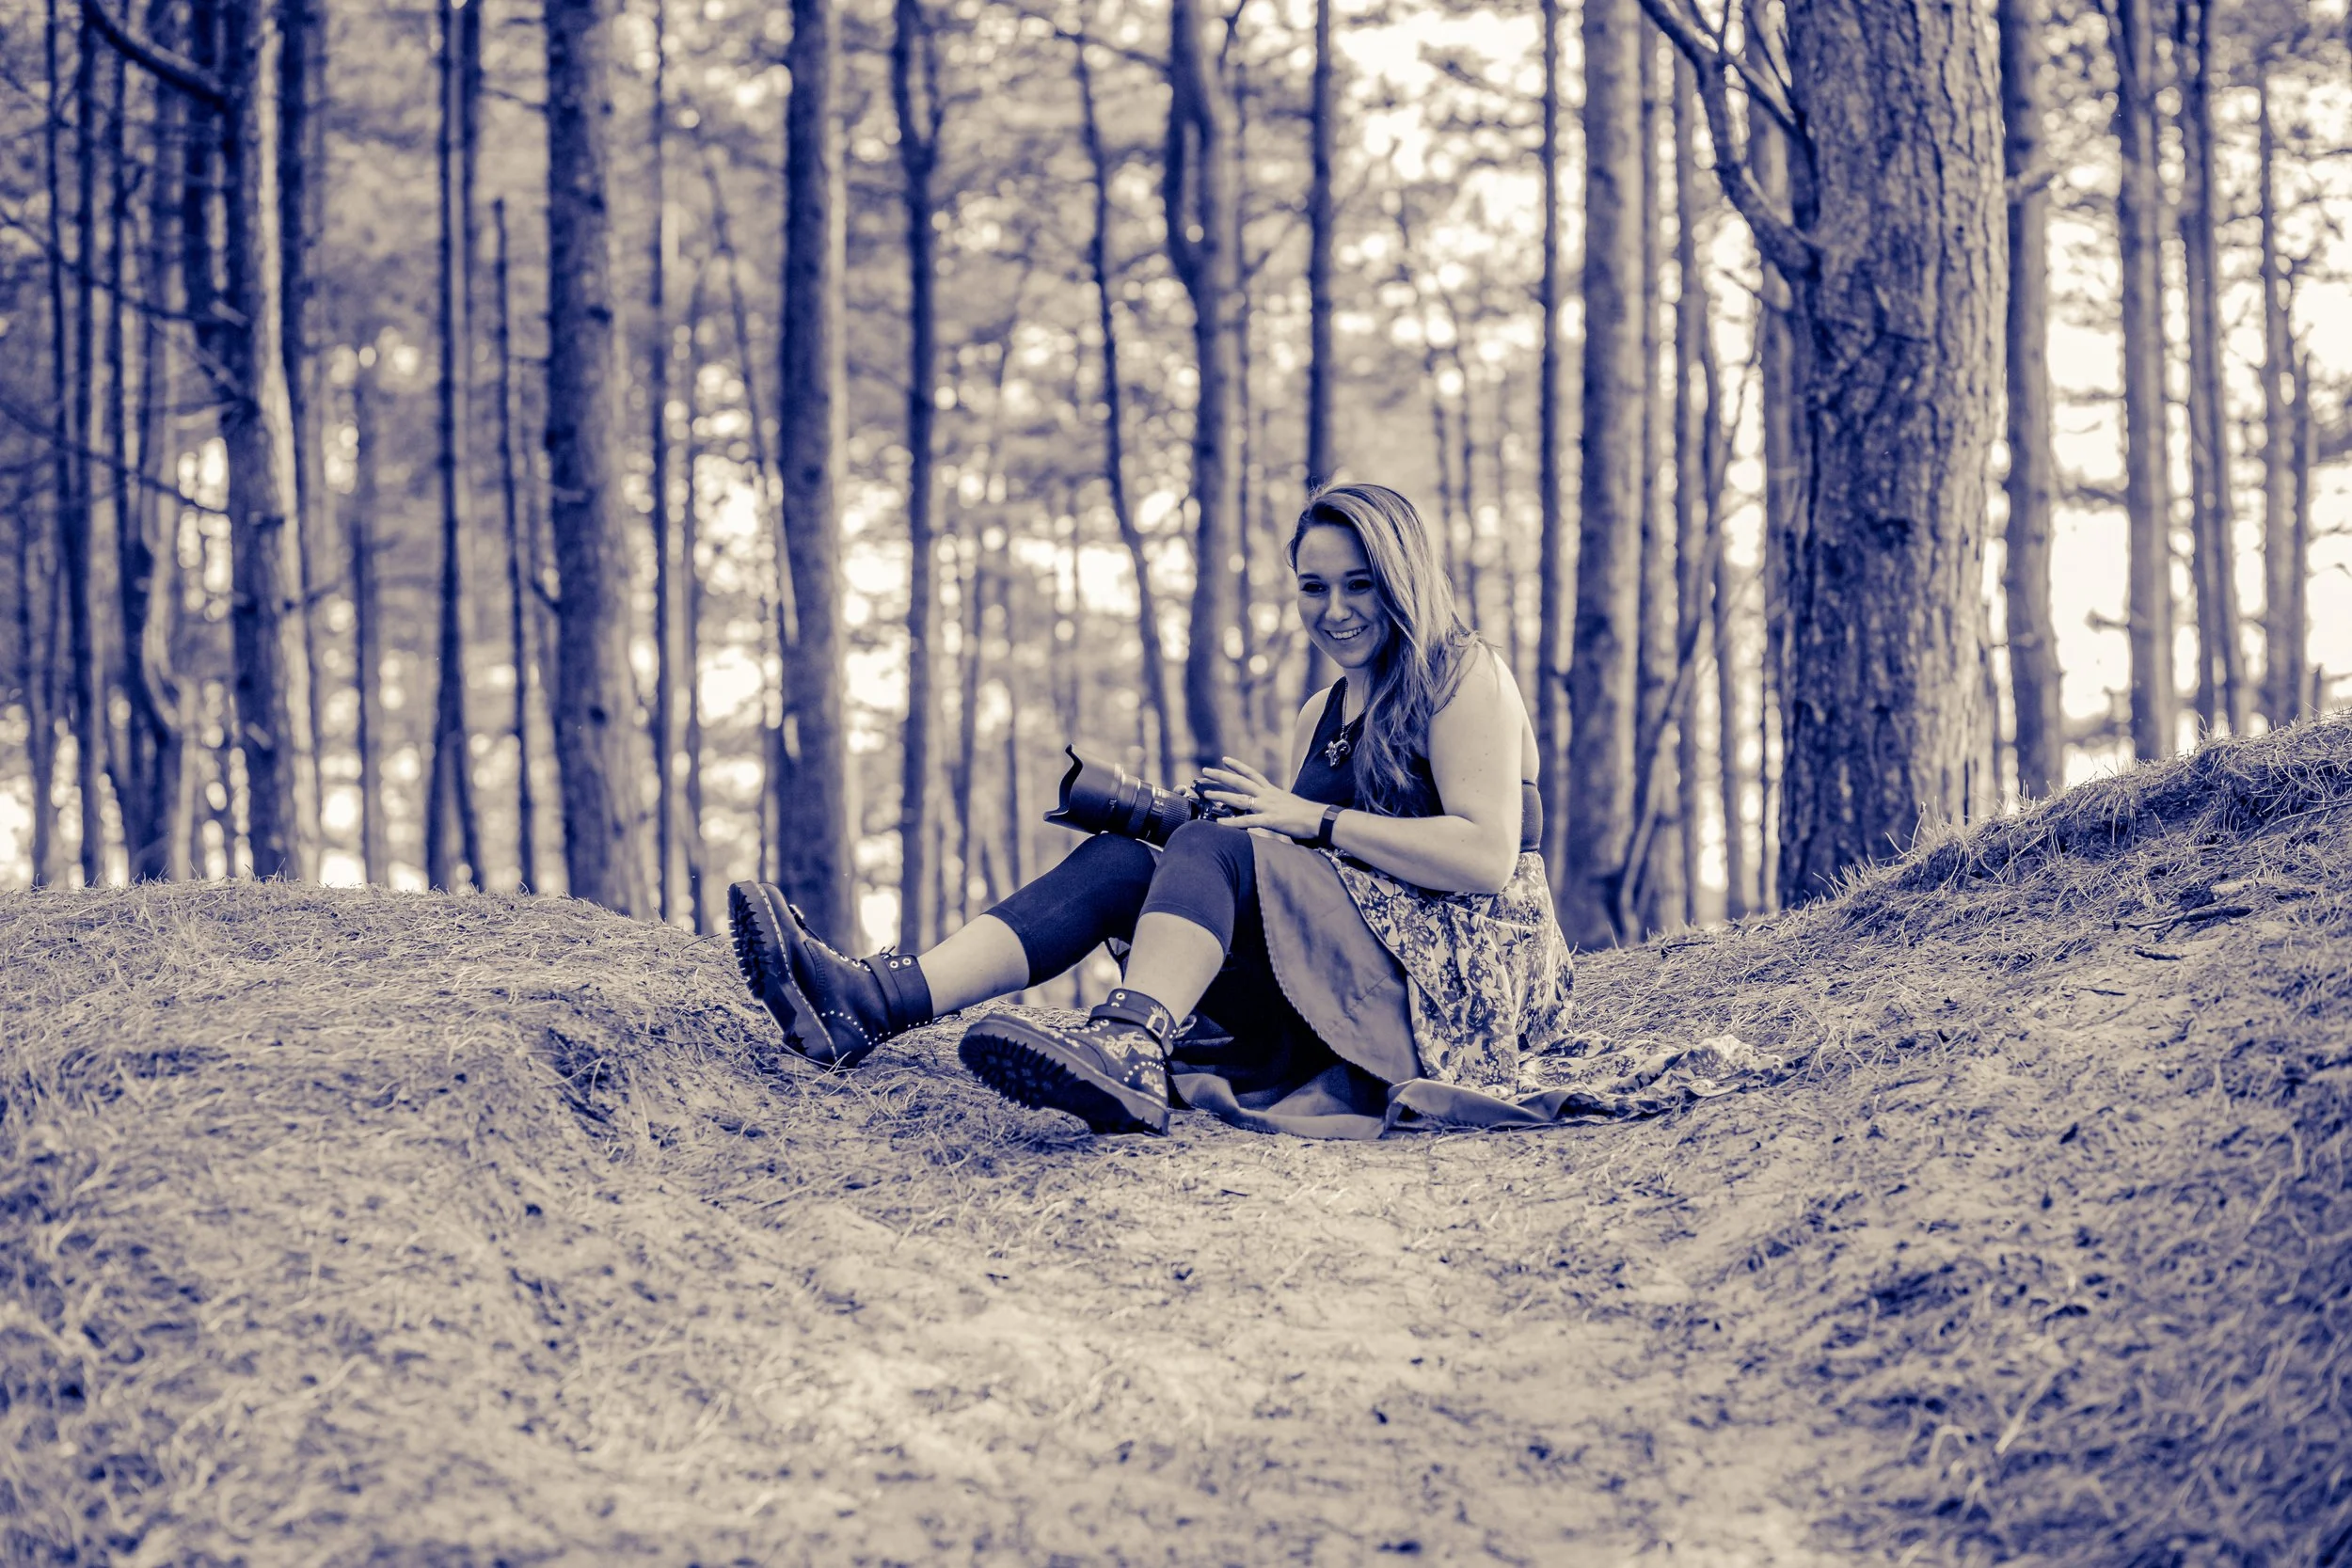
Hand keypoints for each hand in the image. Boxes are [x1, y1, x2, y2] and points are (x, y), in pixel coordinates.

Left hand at [1194, 757, 1325, 840]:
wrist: (1320, 819)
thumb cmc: (1306, 814)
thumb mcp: (1287, 804)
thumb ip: (1275, 803)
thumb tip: (1267, 806)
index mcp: (1272, 791)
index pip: (1252, 774)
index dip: (1237, 766)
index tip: (1224, 759)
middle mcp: (1267, 795)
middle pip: (1240, 782)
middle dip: (1221, 775)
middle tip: (1205, 771)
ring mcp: (1268, 807)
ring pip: (1240, 799)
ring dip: (1221, 796)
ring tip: (1206, 794)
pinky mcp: (1270, 820)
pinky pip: (1248, 821)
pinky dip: (1232, 822)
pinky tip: (1220, 823)